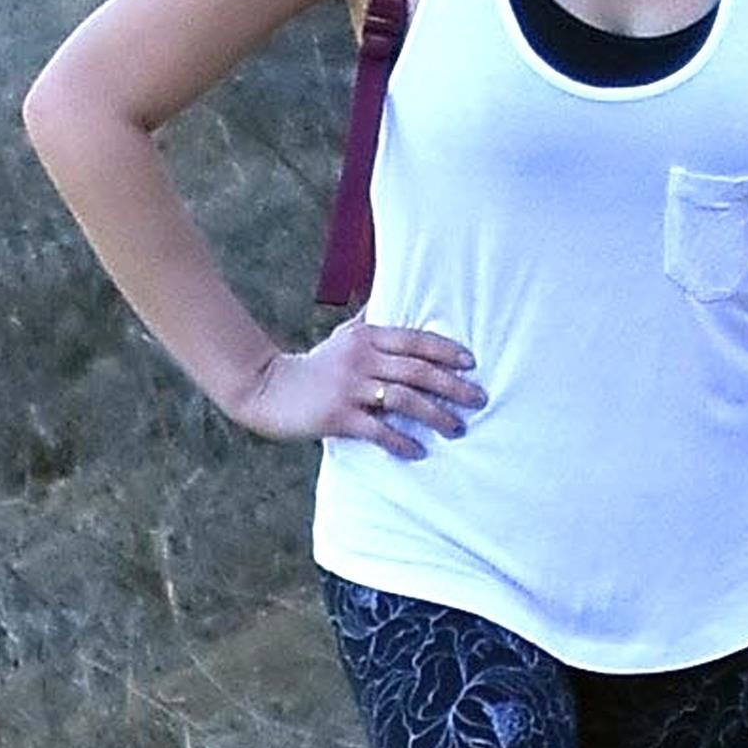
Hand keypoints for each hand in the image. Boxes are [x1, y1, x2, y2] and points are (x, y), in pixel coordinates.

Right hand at [238, 318, 484, 461]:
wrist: (268, 389)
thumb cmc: (315, 364)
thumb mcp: (343, 336)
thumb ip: (370, 321)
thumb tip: (390, 296)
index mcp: (366, 338)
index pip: (415, 341)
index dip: (446, 351)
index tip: (472, 363)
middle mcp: (361, 359)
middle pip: (417, 371)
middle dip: (453, 386)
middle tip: (480, 399)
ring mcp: (349, 388)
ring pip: (403, 400)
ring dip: (435, 415)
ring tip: (457, 428)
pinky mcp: (337, 416)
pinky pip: (377, 430)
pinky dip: (400, 441)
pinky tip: (418, 451)